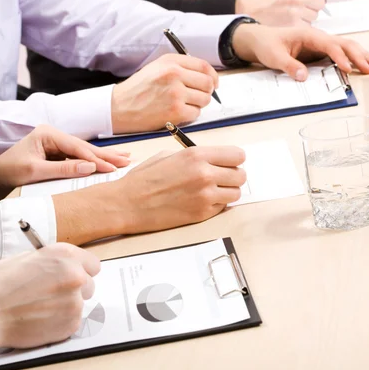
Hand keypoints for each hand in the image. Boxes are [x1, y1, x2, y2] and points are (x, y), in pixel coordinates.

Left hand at [0, 125, 130, 207]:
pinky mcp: (55, 156)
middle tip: (127, 160)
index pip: (77, 147)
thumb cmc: (7, 174)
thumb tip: (90, 166)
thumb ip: (63, 169)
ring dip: (103, 157)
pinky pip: (77, 159)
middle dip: (106, 155)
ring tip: (123, 158)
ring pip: (83, 153)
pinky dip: (92, 162)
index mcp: (47, 134)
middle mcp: (52, 136)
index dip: (96, 158)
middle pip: (84, 147)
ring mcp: (54, 145)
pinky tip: (106, 162)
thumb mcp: (34, 172)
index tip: (113, 167)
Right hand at [0, 243, 100, 351]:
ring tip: (41, 307)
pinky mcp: (70, 323)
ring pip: (80, 304)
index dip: (81, 270)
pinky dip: (60, 322)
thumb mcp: (27, 258)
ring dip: (66, 306)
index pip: (92, 264)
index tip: (74, 276)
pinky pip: (73, 321)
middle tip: (53, 294)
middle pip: (89, 284)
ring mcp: (75, 301)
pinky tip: (40, 318)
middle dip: (74, 289)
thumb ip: (52, 262)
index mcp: (65, 255)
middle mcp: (75, 276)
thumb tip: (63, 266)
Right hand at [54, 146, 246, 242]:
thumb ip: (196, 156)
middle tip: (221, 179)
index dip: (234, 160)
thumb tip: (215, 159)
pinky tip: (200, 201)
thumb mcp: (170, 156)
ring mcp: (205, 196)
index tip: (228, 163)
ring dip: (227, 192)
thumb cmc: (144, 179)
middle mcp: (205, 174)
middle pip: (241, 175)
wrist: (127, 203)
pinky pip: (223, 208)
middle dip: (232, 176)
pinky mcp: (202, 214)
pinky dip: (216, 205)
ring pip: (236, 193)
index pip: (238, 155)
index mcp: (197, 155)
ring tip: (211, 191)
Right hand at [111, 54, 217, 133]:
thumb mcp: (157, 68)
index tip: (214, 83)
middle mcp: (174, 75)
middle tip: (197, 97)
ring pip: (204, 100)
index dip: (213, 76)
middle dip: (206, 92)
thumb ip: (181, 67)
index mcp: (171, 62)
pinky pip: (196, 113)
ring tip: (183, 104)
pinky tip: (178, 113)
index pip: (204, 66)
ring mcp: (176, 94)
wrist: (120, 107)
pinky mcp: (175, 111)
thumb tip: (207, 76)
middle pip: (207, 84)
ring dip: (197, 104)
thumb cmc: (139, 89)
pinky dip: (190, 115)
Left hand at [231, 23, 368, 80]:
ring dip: (358, 54)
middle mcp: (317, 38)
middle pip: (343, 43)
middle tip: (368, 67)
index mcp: (308, 35)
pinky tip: (359, 63)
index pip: (329, 45)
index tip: (347, 68)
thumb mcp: (274, 57)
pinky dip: (350, 57)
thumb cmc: (267, 45)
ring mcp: (319, 44)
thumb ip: (289, 66)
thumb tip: (303, 76)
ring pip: (344, 46)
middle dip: (357, 55)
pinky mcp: (318, 51)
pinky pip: (338, 52)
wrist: (260, 40)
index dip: (340, 57)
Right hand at [235, 0, 326, 25]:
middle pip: (320, 2)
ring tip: (295, 16)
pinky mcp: (294, 26)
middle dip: (315, 5)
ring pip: (315, 16)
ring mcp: (295, 12)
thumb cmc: (268, 1)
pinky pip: (308, 26)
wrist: (253, 14)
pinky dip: (303, 26)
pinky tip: (294, 24)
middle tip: (306, 7)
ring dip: (308, 17)